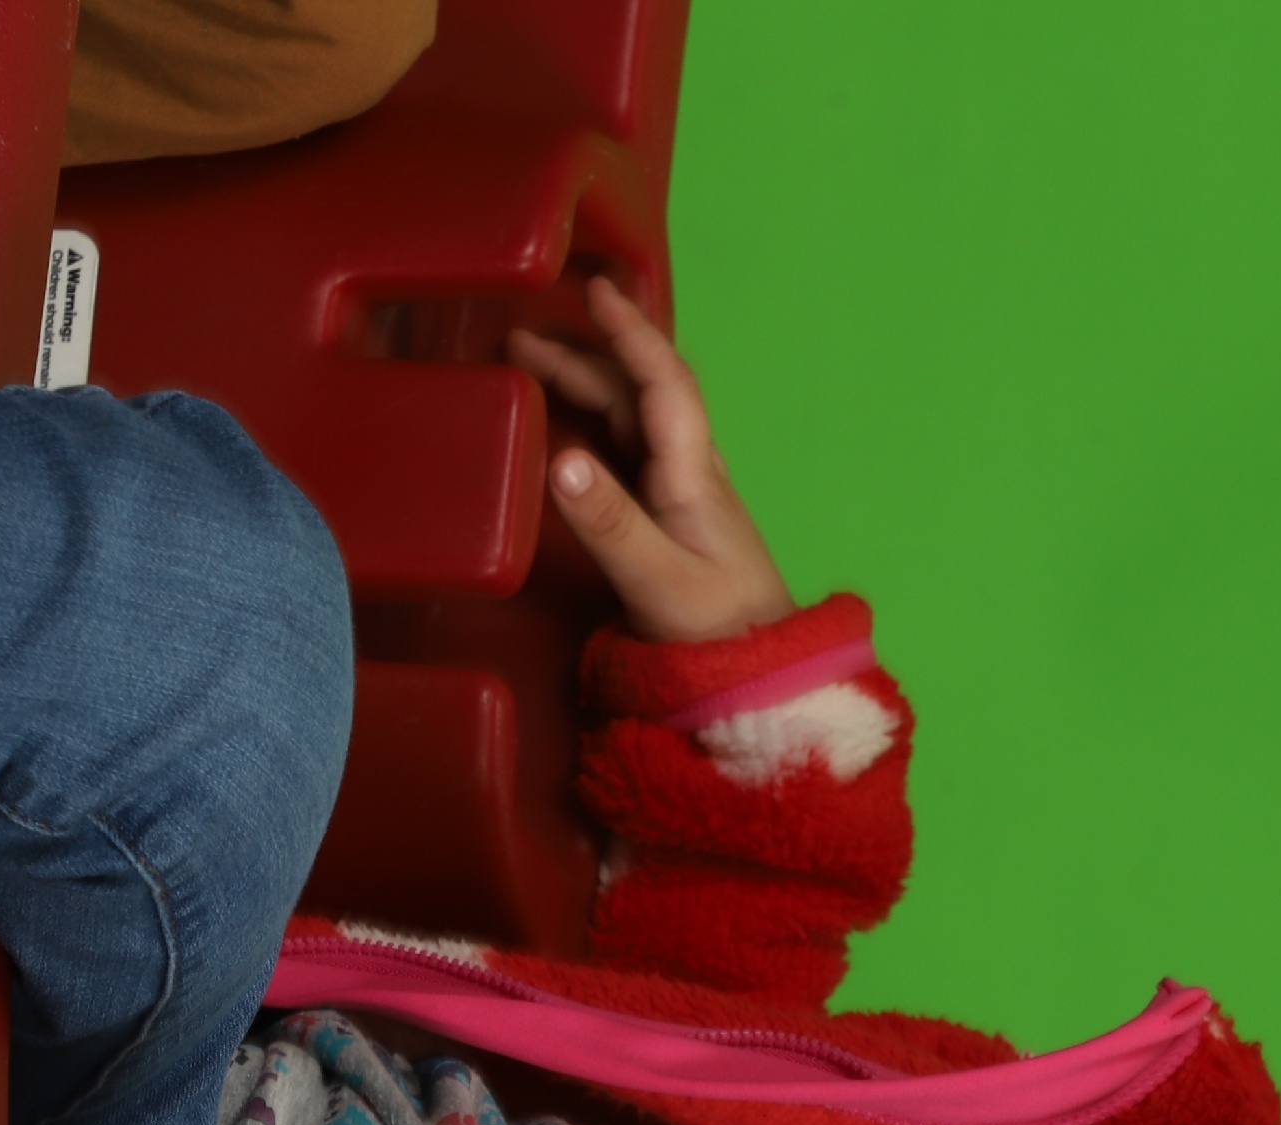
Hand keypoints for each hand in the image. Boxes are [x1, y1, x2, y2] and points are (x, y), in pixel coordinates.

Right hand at [504, 280, 794, 644]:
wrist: (760, 674)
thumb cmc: (716, 632)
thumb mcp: (656, 580)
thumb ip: (608, 522)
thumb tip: (558, 458)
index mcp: (693, 475)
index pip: (663, 385)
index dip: (631, 335)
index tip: (598, 294)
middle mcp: (691, 471)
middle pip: (638, 395)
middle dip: (584, 359)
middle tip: (520, 341)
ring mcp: (683, 493)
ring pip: (633, 419)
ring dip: (586, 386)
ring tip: (531, 368)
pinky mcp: (673, 516)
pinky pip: (630, 450)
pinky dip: (595, 423)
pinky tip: (568, 426)